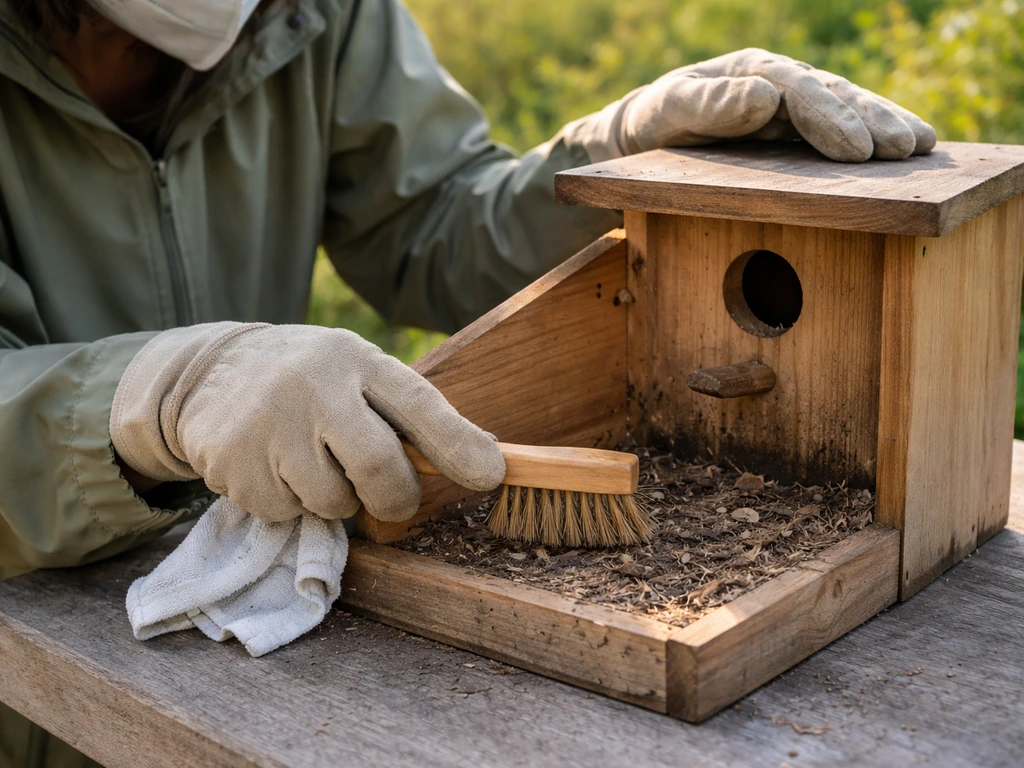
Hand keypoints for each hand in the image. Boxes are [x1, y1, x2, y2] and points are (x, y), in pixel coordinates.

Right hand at [111, 323, 504, 522]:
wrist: (210, 371)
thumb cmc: (310, 381)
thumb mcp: (359, 377)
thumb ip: (414, 417)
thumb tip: (488, 464)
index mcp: (354, 358)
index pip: (417, 404)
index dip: (457, 445)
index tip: (490, 476)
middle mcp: (313, 384)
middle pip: (378, 468)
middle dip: (395, 498)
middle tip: (390, 499)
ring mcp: (267, 421)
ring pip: (331, 501)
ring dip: (334, 499)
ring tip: (311, 462)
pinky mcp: (231, 459)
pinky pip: (284, 512)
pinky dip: (288, 503)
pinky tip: (273, 466)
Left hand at [566, 48, 935, 162]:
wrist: (648, 135)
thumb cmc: (658, 120)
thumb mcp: (670, 108)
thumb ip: (708, 104)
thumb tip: (764, 97)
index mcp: (754, 72)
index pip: (797, 90)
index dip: (829, 116)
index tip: (854, 147)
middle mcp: (783, 85)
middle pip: (834, 97)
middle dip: (871, 121)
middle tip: (903, 149)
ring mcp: (796, 109)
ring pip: (849, 111)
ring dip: (885, 128)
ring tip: (921, 148)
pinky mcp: (802, 134)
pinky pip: (842, 134)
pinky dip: (875, 140)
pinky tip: (910, 153)